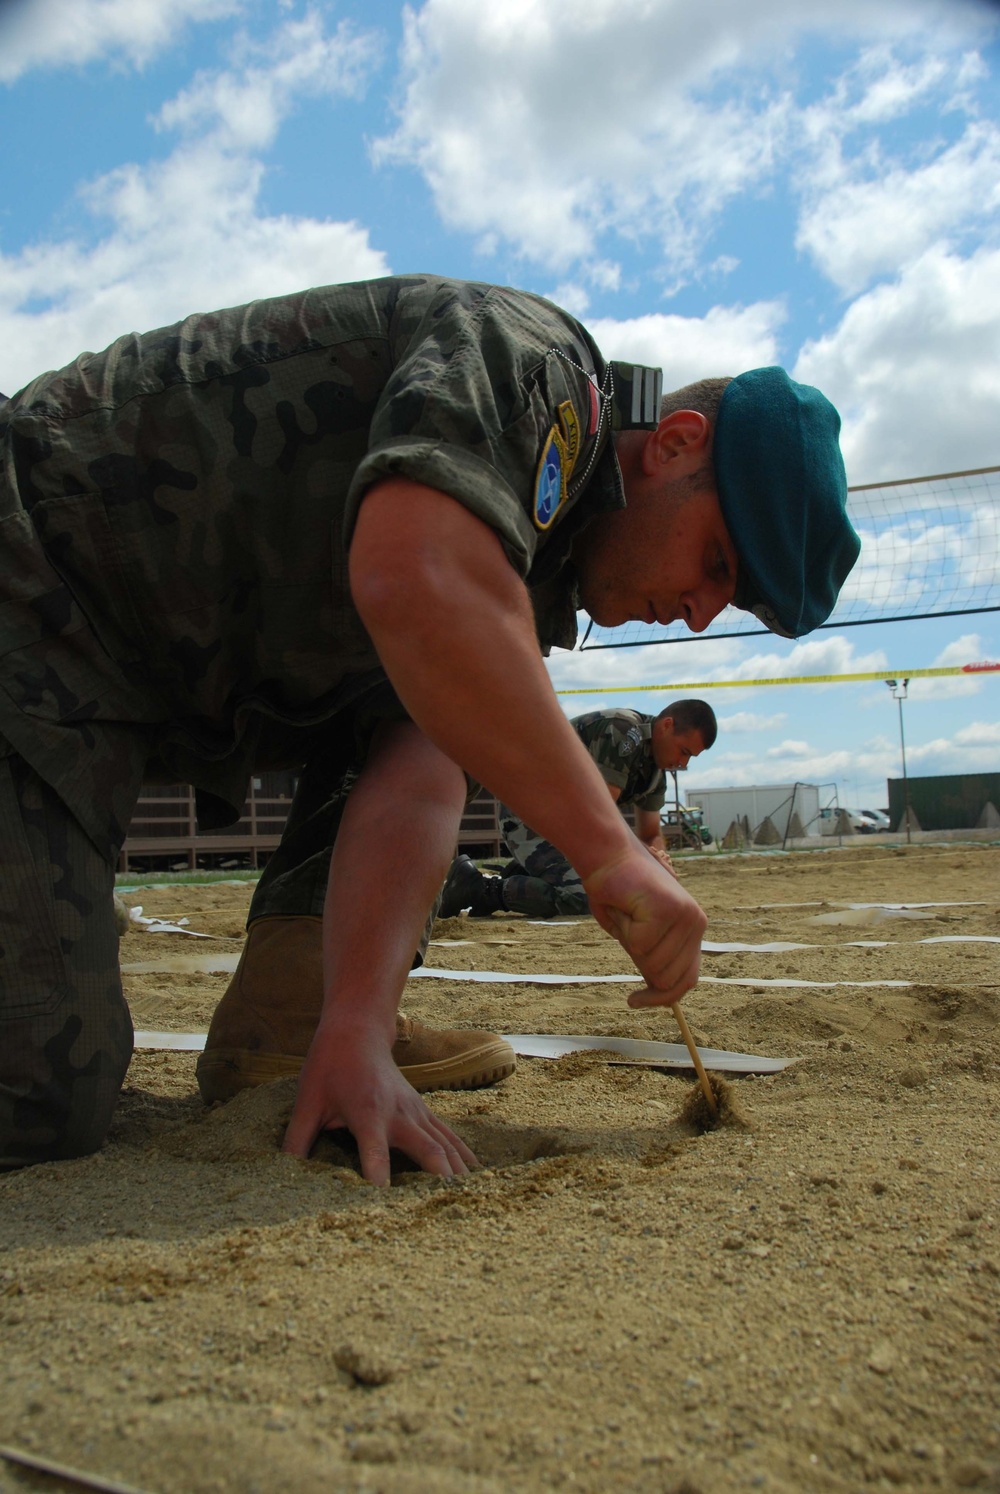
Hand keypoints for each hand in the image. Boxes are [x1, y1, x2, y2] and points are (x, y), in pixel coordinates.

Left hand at [282, 1022, 478, 1185]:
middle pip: (428, 1149)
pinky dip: (463, 1157)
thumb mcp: (306, 1101)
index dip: (379, 1175)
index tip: (384, 1203)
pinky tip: (476, 1177)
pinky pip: (449, 1136)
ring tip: (470, 1203)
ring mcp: (416, 1111)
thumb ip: (296, 1140)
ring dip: (458, 1174)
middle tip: (447, 1210)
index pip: (375, 1151)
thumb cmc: (328, 1066)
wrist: (358, 1029)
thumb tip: (278, 1178)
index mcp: (367, 1112)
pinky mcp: (424, 1111)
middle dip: (438, 1180)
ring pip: (446, 1145)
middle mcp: (398, 1113)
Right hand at [583, 844, 705, 1005]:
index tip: (635, 1001)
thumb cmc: (616, 892)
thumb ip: (653, 958)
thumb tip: (659, 990)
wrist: (607, 855)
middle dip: (637, 961)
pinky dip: (623, 929)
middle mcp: (696, 923)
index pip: (687, 980)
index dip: (661, 998)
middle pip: (666, 978)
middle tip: (627, 925)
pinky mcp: (669, 910)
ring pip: (651, 963)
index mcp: (693, 929)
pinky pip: (639, 945)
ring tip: (628, 911)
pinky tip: (625, 905)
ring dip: (628, 941)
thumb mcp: (637, 933)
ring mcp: (686, 916)